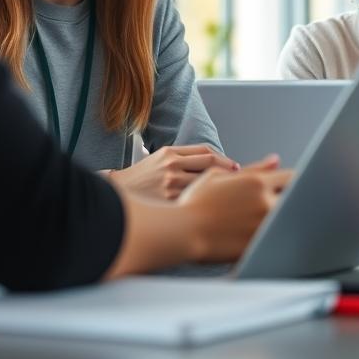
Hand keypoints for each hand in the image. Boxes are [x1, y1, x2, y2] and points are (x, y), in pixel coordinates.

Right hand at [111, 144, 238, 200]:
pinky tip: (215, 207)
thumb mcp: (159, 159)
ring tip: (232, 194)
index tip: (235, 167)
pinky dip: (210, 202)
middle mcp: (172, 165)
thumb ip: (184, 157)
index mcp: (170, 152)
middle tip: (240, 179)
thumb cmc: (141, 179)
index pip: (206, 151)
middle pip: (211, 164)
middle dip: (229, 171)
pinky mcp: (170, 202)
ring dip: (223, 188)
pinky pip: (197, 200)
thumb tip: (215, 161)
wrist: (117, 196)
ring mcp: (171, 184)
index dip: (224, 159)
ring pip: (207, 183)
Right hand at [176, 168, 293, 262]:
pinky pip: (276, 238)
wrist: (182, 231)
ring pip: (287, 219)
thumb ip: (252, 169)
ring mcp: (263, 226)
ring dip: (284, 216)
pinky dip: (275, 234)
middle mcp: (265, 203)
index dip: (294, 181)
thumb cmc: (195, 202)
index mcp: (257, 183)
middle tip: (286, 202)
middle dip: (292, 199)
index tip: (291, 185)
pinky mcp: (258, 245)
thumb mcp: (219, 176)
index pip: (292, 177)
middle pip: (295, 198)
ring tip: (275, 218)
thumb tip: (275, 160)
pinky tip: (264, 234)